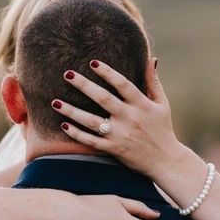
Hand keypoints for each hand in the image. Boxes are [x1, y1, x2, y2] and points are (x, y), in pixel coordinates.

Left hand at [51, 58, 183, 177]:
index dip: (108, 72)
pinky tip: (63, 124)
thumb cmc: (162, 129)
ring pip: (92, 121)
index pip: (123, 84)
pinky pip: (91, 141)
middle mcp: (130, 118)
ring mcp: (120, 135)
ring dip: (72, 111)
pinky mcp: (114, 149)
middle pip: (103, 99)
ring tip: (55, 102)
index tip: (92, 62)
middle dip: (84, 85)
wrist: (165, 161)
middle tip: (67, 74)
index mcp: (142, 105)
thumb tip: (151, 58)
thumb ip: (153, 82)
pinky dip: (77, 134)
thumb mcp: (162, 104)